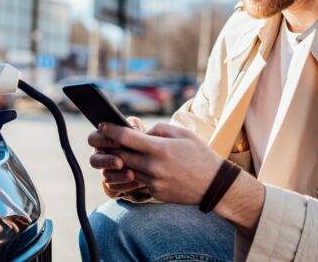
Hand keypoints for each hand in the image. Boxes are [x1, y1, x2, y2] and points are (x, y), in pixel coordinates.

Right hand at [88, 116, 146, 194]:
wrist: (155, 163)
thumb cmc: (144, 142)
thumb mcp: (140, 131)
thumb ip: (134, 125)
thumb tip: (132, 126)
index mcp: (103, 141)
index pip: (93, 139)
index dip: (103, 140)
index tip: (118, 141)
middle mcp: (101, 157)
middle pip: (94, 161)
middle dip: (107, 161)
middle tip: (120, 162)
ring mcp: (106, 172)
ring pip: (105, 176)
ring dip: (118, 176)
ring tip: (132, 174)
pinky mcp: (113, 186)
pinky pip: (114, 188)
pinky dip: (126, 186)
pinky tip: (138, 183)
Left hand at [100, 122, 222, 204]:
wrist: (215, 185)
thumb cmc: (199, 154)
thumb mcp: (182, 134)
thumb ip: (158, 129)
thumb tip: (140, 133)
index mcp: (159, 149)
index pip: (126, 138)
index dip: (110, 130)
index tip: (102, 124)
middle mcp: (153, 167)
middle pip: (120, 155)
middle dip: (109, 146)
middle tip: (102, 138)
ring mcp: (153, 182)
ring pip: (127, 169)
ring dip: (120, 160)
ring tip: (116, 151)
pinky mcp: (154, 193)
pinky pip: (138, 181)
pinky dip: (134, 172)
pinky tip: (134, 165)